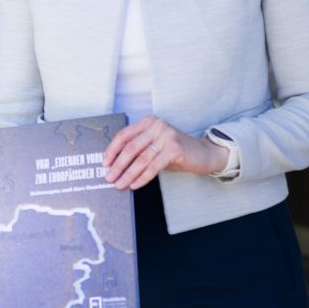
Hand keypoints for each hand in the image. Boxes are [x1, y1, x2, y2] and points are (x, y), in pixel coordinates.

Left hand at [103, 116, 225, 190]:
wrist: (204, 154)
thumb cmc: (175, 152)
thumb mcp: (154, 146)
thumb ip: (138, 150)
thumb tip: (114, 165)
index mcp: (148, 122)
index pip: (124, 135)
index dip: (112, 150)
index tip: (104, 164)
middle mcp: (156, 125)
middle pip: (130, 148)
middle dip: (118, 165)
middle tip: (109, 178)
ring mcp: (166, 136)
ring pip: (141, 159)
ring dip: (128, 174)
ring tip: (119, 184)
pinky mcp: (175, 149)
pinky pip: (153, 166)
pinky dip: (142, 177)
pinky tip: (135, 185)